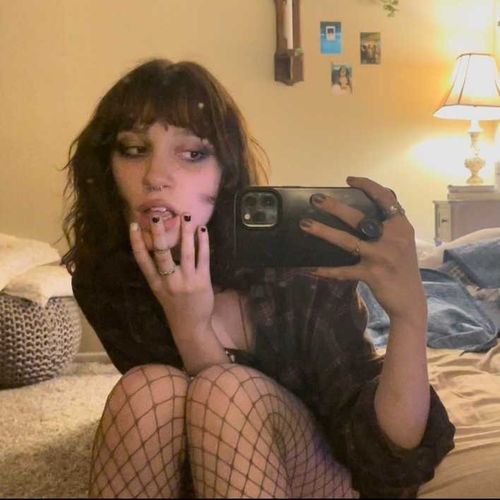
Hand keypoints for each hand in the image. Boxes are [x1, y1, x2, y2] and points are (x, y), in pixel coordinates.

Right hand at [129, 213, 214, 335]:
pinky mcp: (202, 281)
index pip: (142, 260)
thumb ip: (158, 272)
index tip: (133, 225)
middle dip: (159, 233)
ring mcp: (186, 281)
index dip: (137, 242)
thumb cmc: (175, 306)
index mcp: (155, 283)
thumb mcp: (161, 291)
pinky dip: (203, 242)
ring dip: (185, 232)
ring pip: (185, 252)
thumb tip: (158, 245)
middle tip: (157, 215)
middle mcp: (169, 281)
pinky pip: (203, 258)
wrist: (191, 326)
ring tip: (185, 216)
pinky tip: (202, 230)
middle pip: (162, 253)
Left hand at [300, 177, 425, 321]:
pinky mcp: (372, 274)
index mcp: (400, 226)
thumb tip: (374, 205)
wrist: (411, 301)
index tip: (349, 180)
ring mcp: (381, 256)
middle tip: (315, 199)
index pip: (386, 198)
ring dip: (324, 232)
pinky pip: (344, 271)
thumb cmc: (403, 267)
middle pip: (359, 217)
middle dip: (334, 207)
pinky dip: (328, 271)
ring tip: (305, 224)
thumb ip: (390, 225)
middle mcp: (392, 238)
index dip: (368, 186)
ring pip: (347, 241)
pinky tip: (312, 269)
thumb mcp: (403, 241)